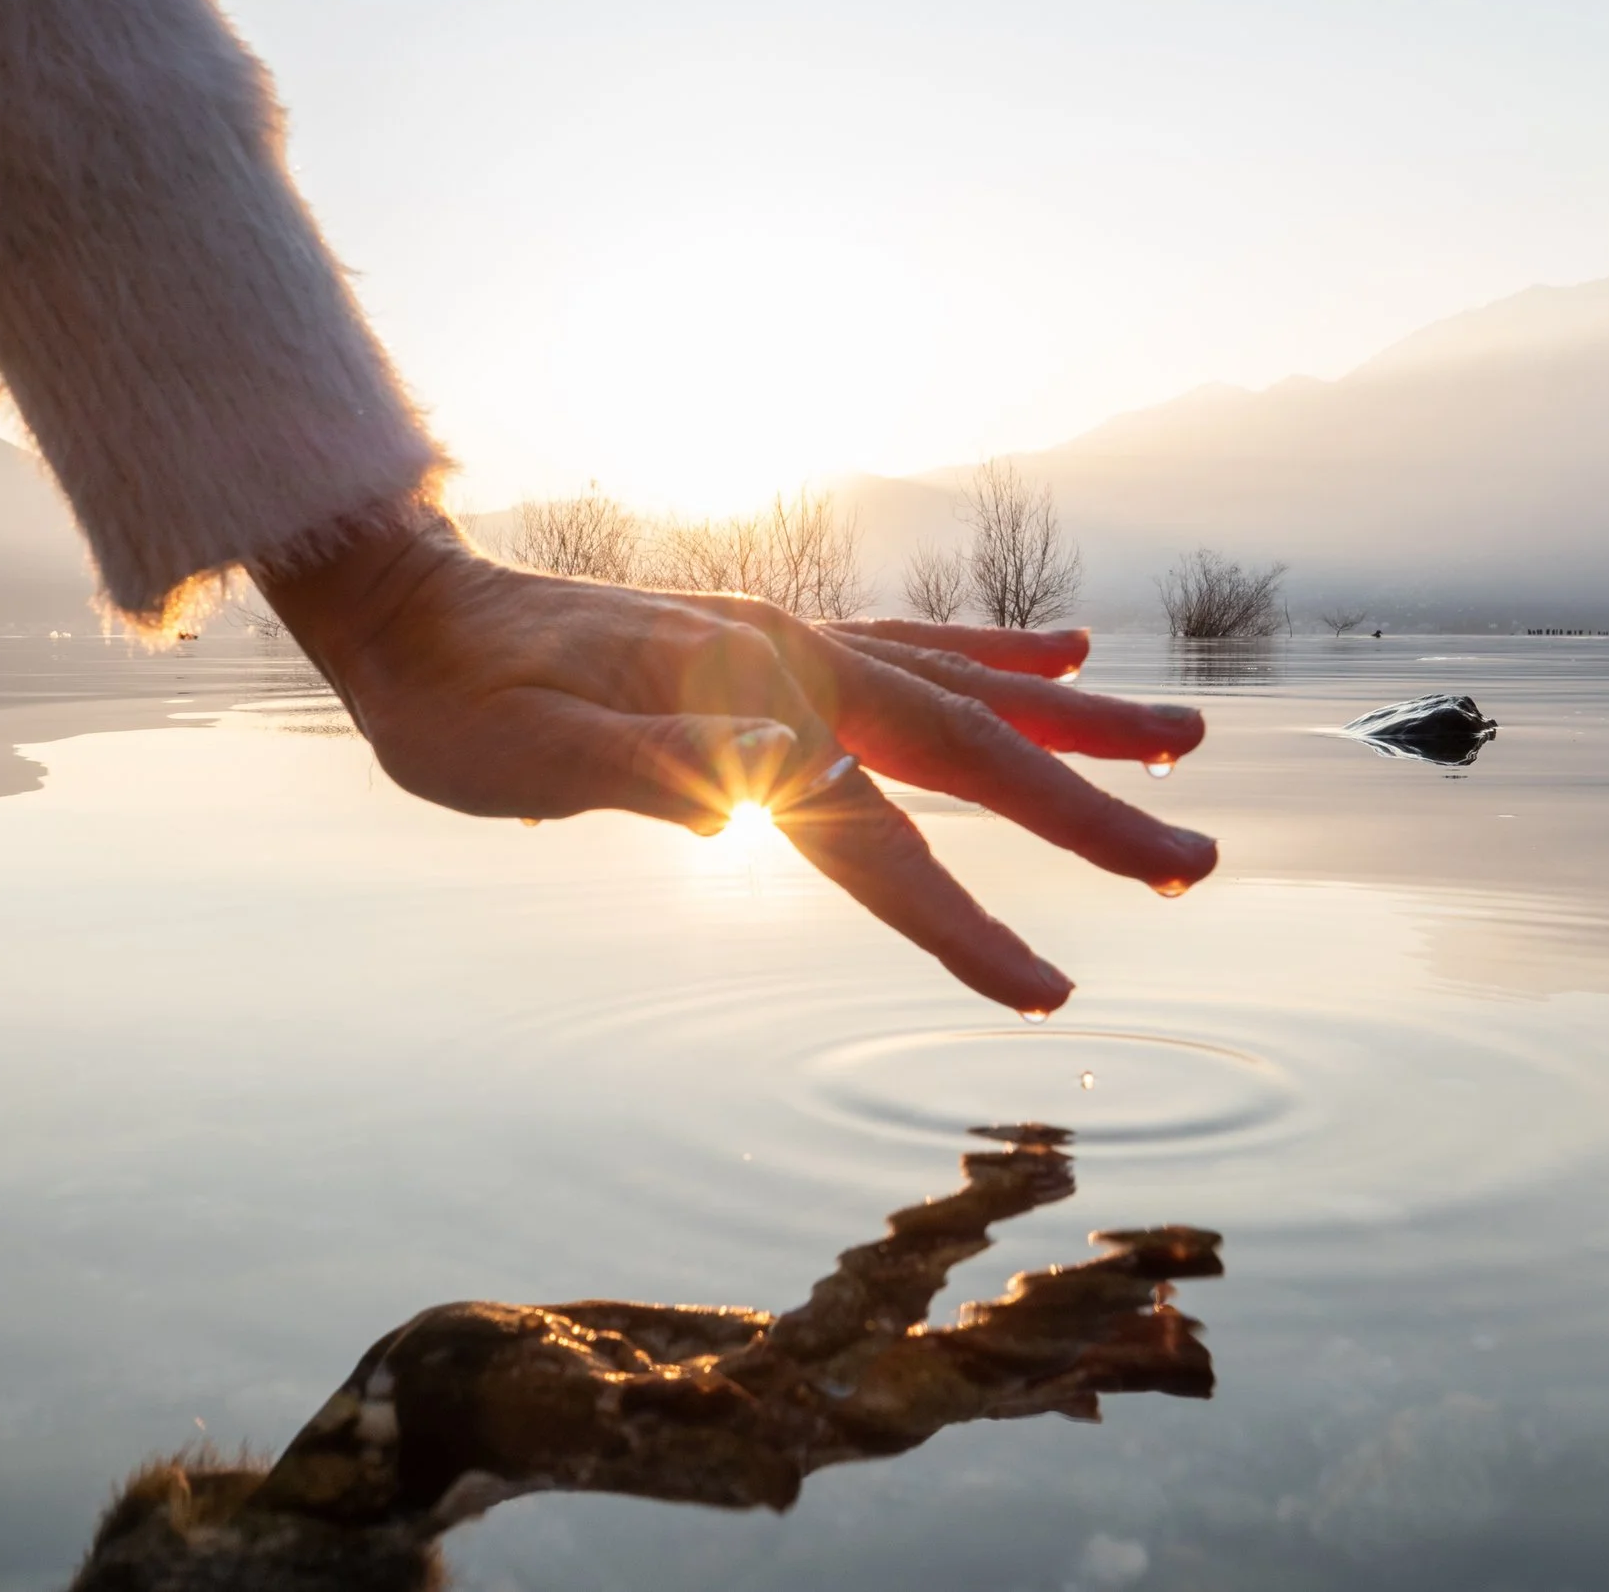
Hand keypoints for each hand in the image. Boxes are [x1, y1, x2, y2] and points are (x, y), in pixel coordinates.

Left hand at [255, 501, 1215, 1012]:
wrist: (411, 612)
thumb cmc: (453, 707)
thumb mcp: (522, 753)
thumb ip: (643, 766)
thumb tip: (773, 782)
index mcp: (744, 707)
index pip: (876, 838)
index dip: (962, 922)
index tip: (1048, 994)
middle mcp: (792, 663)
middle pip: (967, 752)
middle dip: (1087, 814)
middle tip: (1197, 865)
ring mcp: (793, 643)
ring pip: (967, 691)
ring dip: (1079, 726)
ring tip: (1183, 745)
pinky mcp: (779, 640)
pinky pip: (918, 648)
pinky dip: (999, 657)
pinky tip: (1064, 653)